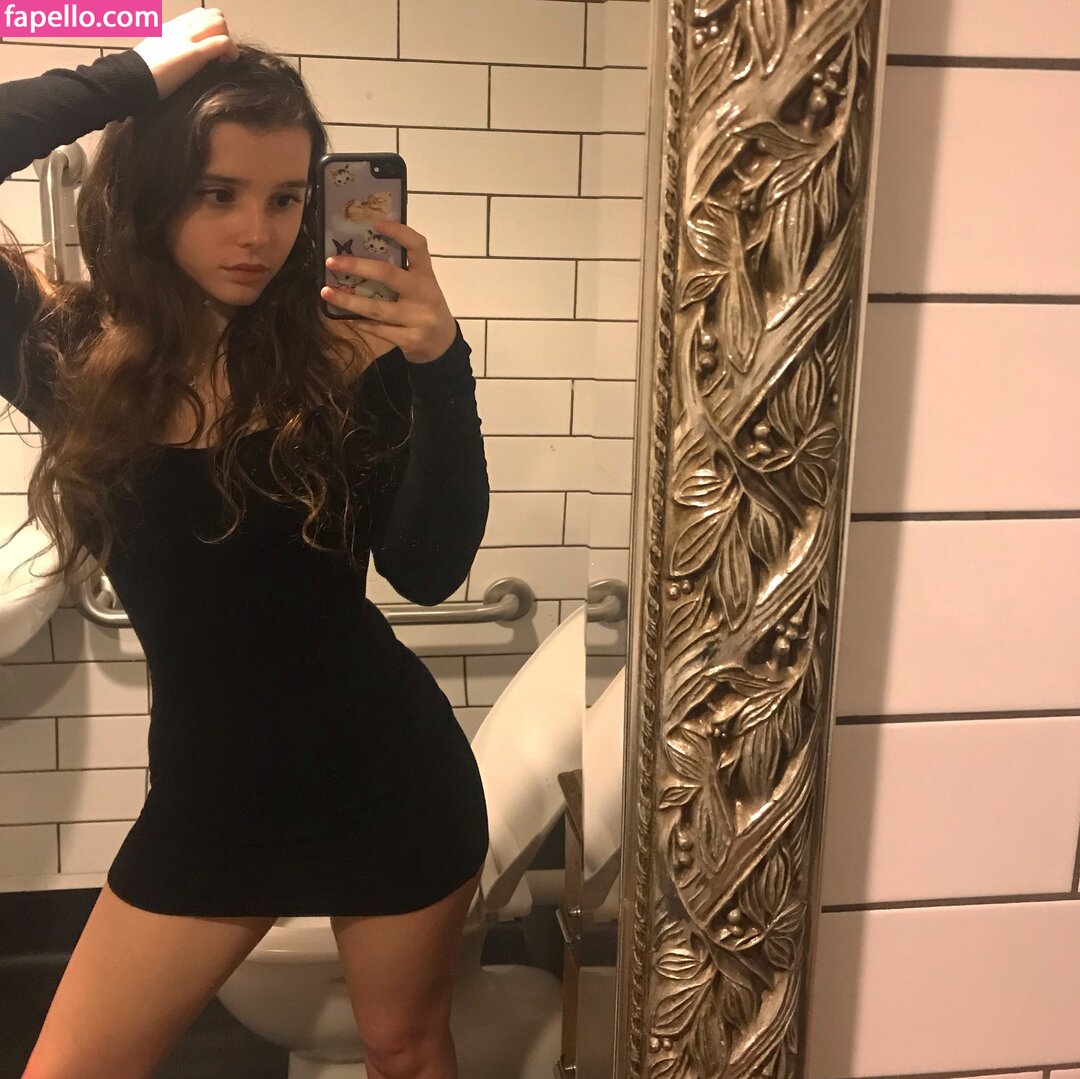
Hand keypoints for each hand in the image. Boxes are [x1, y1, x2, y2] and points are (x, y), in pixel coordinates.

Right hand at [133, 7, 238, 101]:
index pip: (199, 14)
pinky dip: (231, 51)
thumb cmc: (142, 72)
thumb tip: (178, 57)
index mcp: (172, 27)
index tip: (212, 47)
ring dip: (228, 40)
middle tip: (221, 53)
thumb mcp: (157, 52)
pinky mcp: (194, 53)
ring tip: (224, 58)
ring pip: (219, 23)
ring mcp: (188, 38)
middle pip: (213, 15)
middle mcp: (181, 27)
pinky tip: (228, 62)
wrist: (132, 77)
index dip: (212, 28)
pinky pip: (222, 43)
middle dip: (223, 33)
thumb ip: (170, 48)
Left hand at [321, 219, 456, 363]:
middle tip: (330, 261)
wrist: (443, 343)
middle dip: (357, 266)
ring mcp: (419, 318)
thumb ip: (401, 272)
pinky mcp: (411, 339)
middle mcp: (425, 293)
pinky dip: (360, 323)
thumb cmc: (424, 306)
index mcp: (427, 274)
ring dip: (349, 300)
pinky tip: (346, 318)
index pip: (417, 246)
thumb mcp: (421, 286)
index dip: (398, 231)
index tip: (375, 223)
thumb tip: (357, 254)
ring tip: (326, 292)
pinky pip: (379, 330)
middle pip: (388, 274)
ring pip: (377, 308)